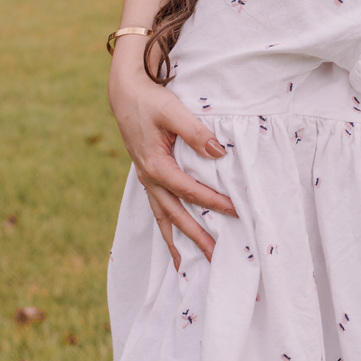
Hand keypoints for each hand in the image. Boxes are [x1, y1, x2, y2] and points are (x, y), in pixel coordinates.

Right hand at [109, 46, 236, 266]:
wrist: (125, 94)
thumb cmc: (150, 101)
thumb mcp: (173, 111)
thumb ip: (196, 132)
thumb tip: (219, 152)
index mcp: (155, 165)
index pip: (190, 190)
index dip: (213, 202)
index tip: (235, 211)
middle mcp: (149, 178)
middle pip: (175, 214)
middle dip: (196, 236)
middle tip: (216, 257)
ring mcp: (146, 179)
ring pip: (163, 217)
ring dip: (177, 240)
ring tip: (188, 266)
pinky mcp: (148, 175)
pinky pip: (158, 208)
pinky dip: (167, 227)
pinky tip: (174, 239)